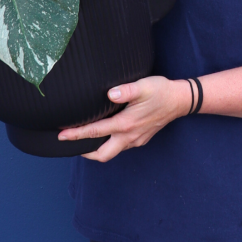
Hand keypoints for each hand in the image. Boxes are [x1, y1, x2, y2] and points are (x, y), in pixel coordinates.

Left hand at [57, 76, 192, 161]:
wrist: (180, 100)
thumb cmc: (160, 91)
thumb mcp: (143, 86)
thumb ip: (125, 90)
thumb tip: (109, 93)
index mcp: (126, 124)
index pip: (95, 132)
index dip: (76, 134)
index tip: (61, 135)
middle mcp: (129, 137)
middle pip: (102, 154)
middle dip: (84, 152)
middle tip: (71, 144)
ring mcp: (136, 140)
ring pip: (112, 152)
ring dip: (97, 148)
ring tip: (85, 139)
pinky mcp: (141, 138)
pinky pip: (121, 146)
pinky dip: (110, 143)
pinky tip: (107, 133)